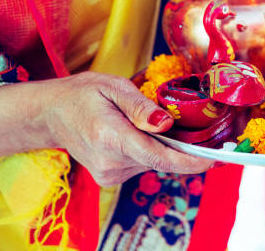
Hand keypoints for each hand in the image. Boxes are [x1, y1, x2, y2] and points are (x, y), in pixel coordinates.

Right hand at [36, 72, 212, 185]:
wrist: (51, 114)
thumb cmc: (82, 94)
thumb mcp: (112, 86)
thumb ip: (140, 106)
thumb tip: (167, 124)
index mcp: (110, 137)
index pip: (157, 156)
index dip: (189, 161)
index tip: (213, 159)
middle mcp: (109, 162)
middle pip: (160, 159)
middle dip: (181, 147)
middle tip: (195, 128)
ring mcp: (109, 174)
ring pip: (153, 162)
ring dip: (162, 146)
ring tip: (152, 123)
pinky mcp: (110, 178)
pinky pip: (143, 164)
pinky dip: (150, 151)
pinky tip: (139, 134)